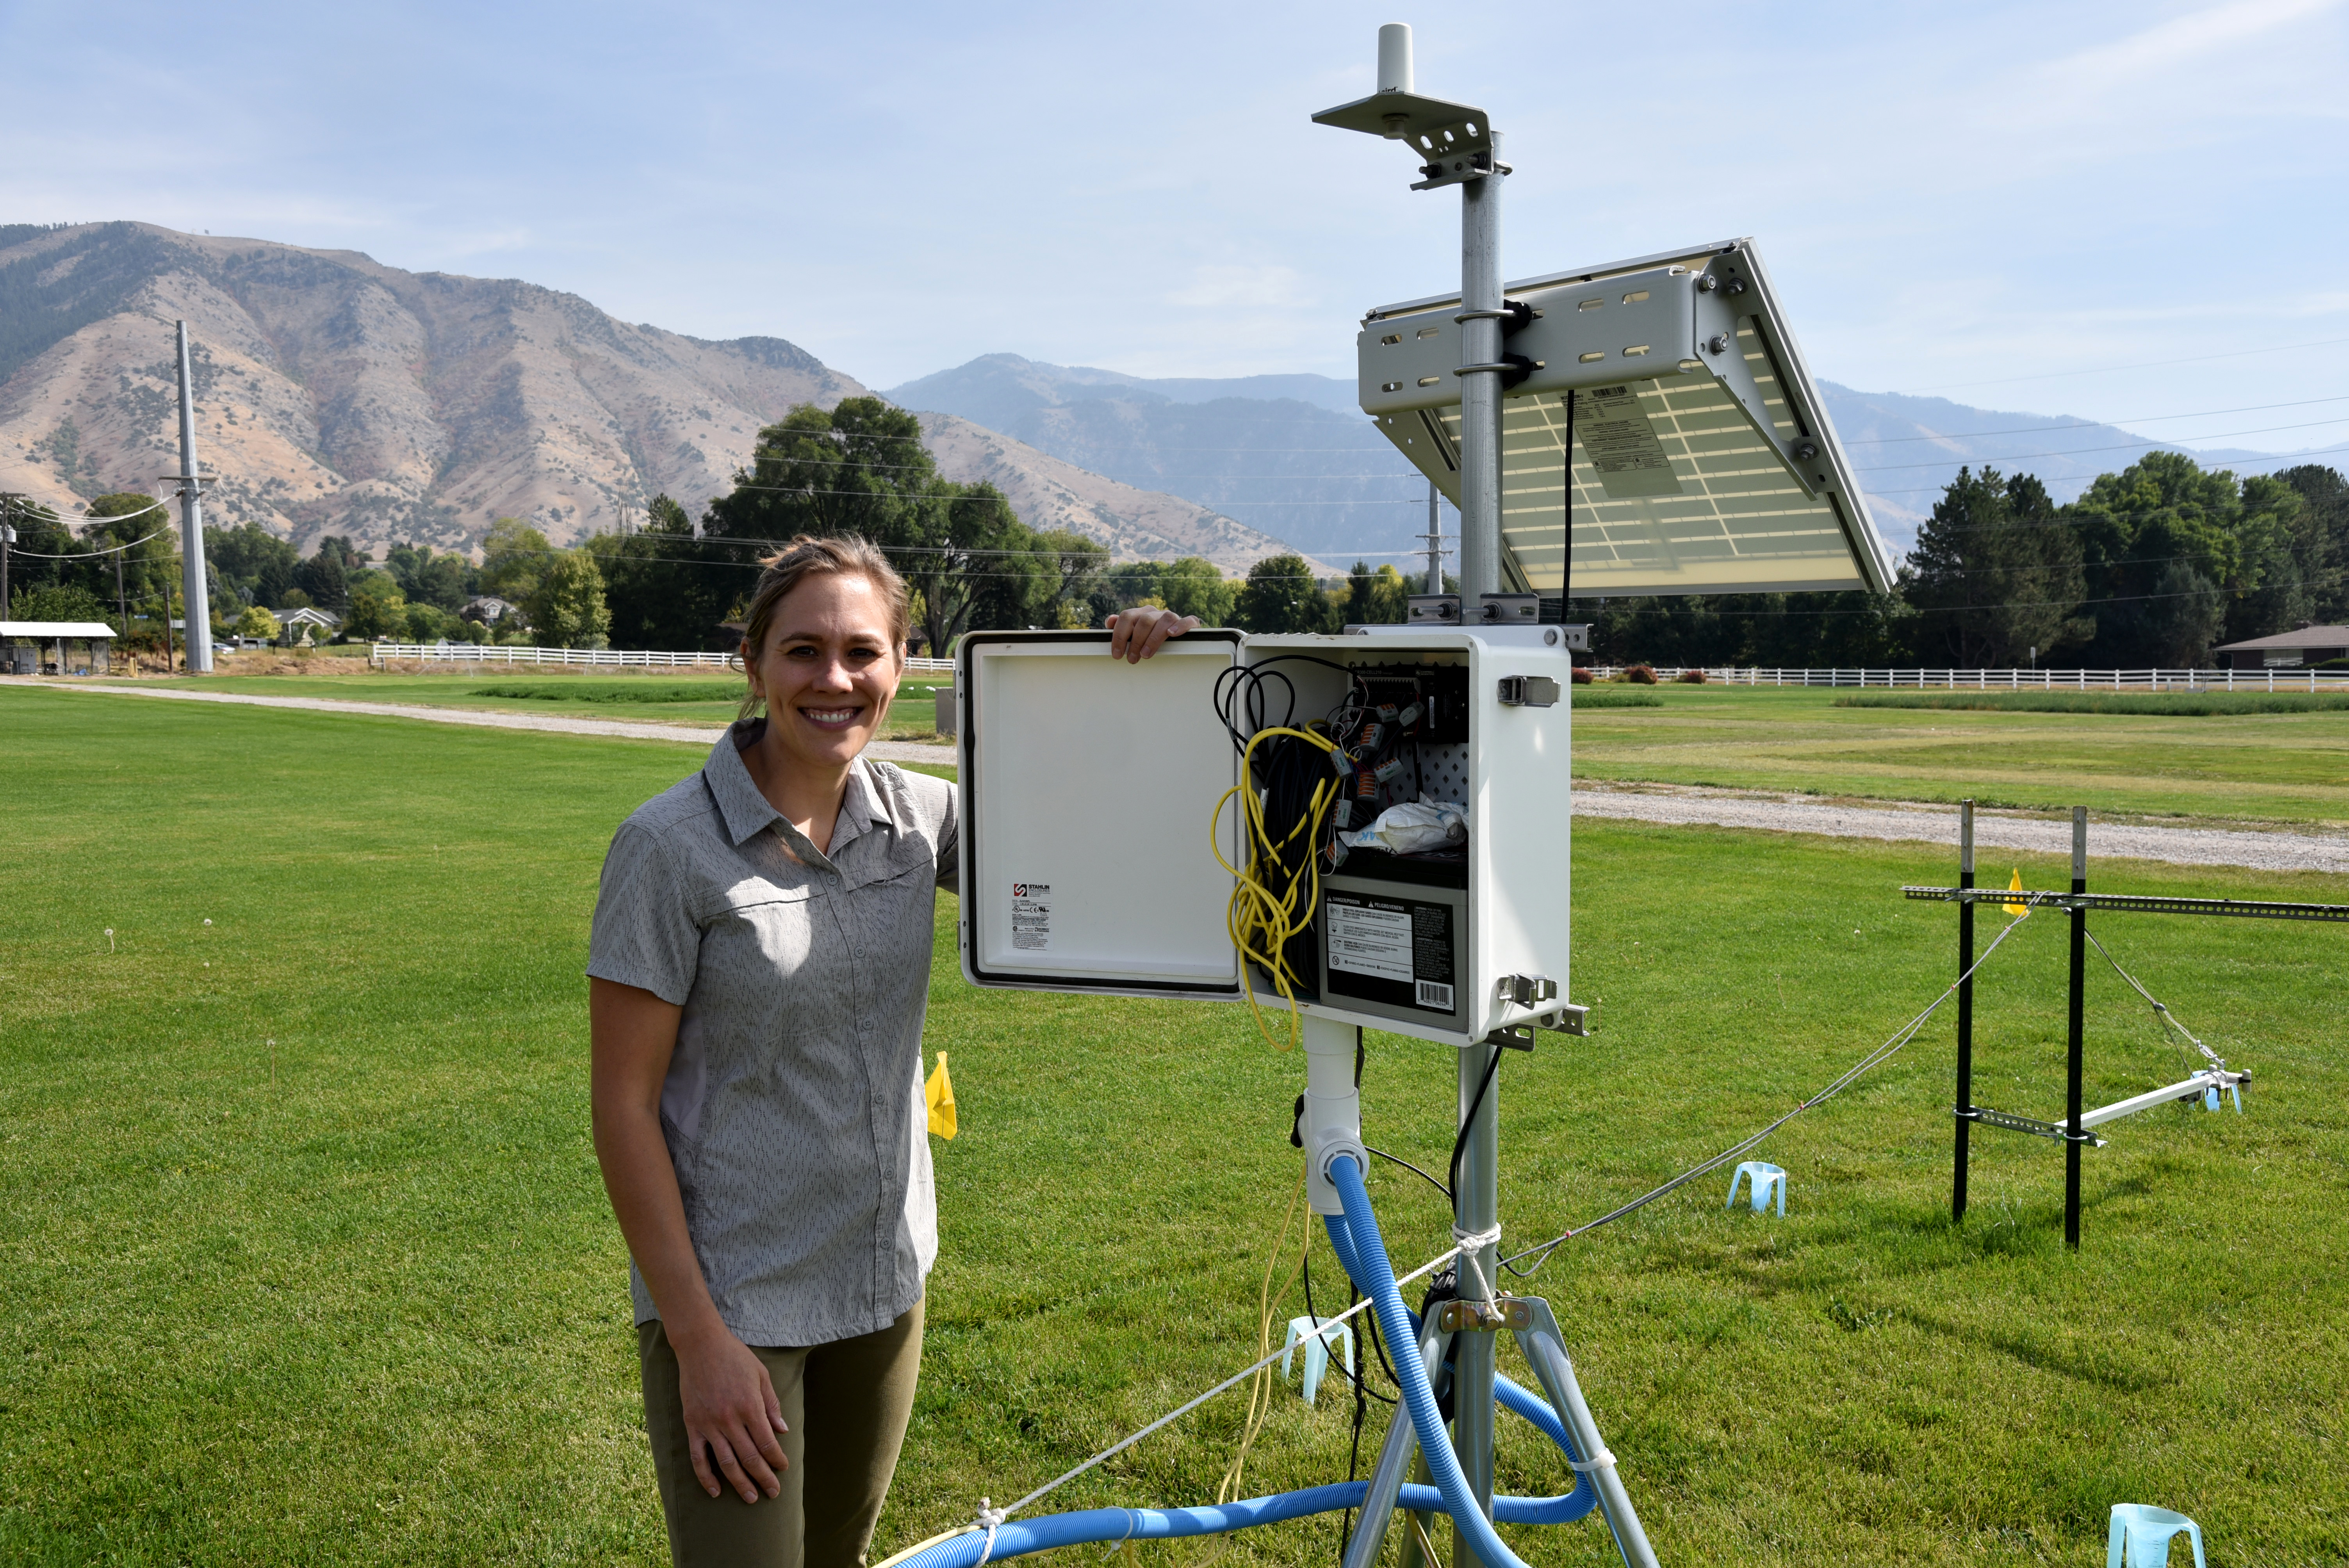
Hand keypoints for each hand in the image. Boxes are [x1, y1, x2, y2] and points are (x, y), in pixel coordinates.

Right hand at [673, 1323, 789, 1502]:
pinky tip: (715, 1491)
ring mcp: (709, 1424)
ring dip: (740, 1483)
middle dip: (764, 1478)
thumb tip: (783, 1432)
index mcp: (750, 1406)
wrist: (700, 1345)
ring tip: (751, 1498)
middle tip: (773, 1493)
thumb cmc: (735, 1357)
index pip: (767, 1443)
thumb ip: (772, 1405)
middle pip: (750, 1458)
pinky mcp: (692, 1425)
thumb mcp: (761, 1375)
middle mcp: (730, 1419)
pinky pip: (698, 1457)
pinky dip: (705, 1477)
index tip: (783, 1468)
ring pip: (726, 1463)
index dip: (777, 1459)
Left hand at [1105, 606, 1199, 662]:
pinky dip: (1180, 626)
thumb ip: (1122, 628)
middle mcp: (1156, 613)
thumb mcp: (1134, 634)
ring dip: (1153, 638)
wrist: (1178, 638)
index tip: (1116, 654)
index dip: (1119, 635)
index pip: (1127, 616)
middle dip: (1136, 641)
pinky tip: (1172, 634)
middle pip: (1144, 620)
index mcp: (1141, 614)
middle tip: (1132, 659)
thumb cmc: (1150, 639)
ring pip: (1164, 619)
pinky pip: (1187, 620)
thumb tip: (1109, 621)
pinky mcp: (1189, 623)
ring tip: (1146, 654)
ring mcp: (1172, 617)